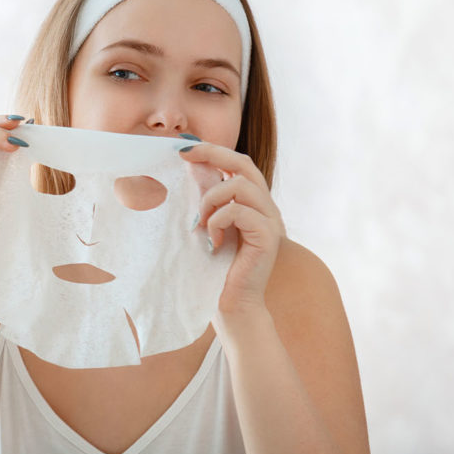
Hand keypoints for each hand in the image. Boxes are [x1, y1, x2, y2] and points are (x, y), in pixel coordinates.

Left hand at [179, 142, 285, 316]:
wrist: (231, 306)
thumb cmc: (214, 269)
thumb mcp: (207, 226)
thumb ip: (205, 202)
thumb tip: (185, 170)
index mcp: (252, 203)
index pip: (238, 164)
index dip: (214, 150)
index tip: (184, 147)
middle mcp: (265, 208)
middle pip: (245, 164)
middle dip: (213, 154)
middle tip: (185, 155)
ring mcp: (269, 221)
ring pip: (240, 185)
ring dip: (211, 199)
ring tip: (200, 222)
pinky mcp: (268, 237)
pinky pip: (239, 212)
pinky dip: (218, 222)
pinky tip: (212, 242)